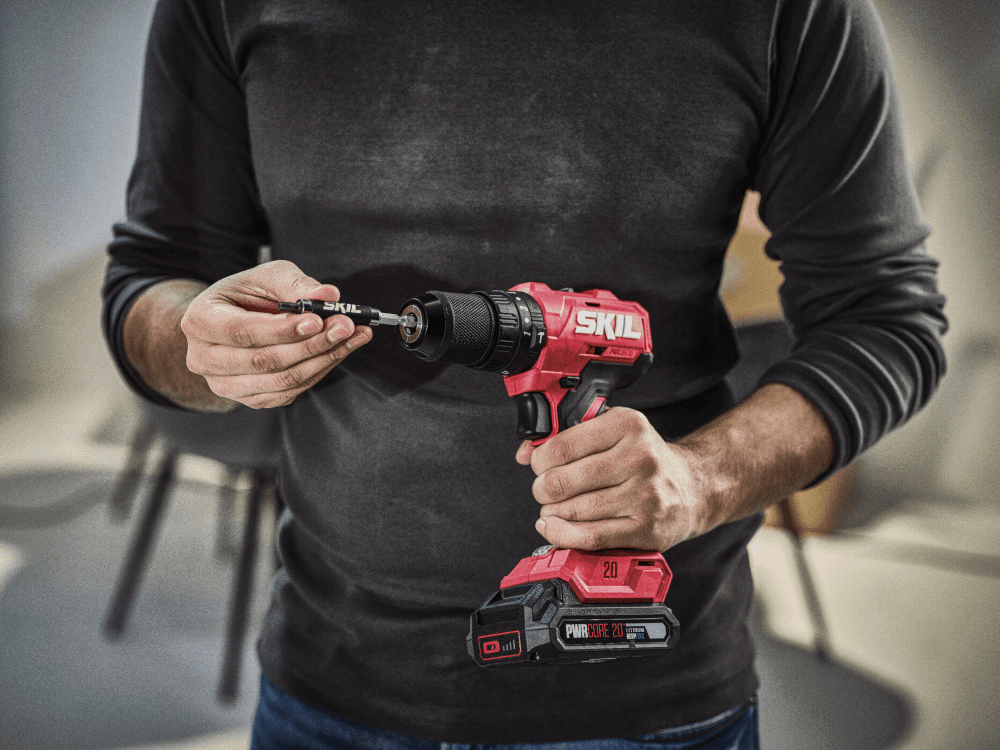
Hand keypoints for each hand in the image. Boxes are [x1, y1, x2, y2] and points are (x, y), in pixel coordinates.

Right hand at [181, 260, 372, 407]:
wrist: (232, 319)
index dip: (282, 329)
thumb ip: (295, 284)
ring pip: (282, 381)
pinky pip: (290, 391)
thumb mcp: (266, 277)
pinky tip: (340, 349)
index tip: (318, 319)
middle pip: (265, 361)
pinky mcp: (250, 398)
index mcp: (200, 321)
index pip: (242, 331)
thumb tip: (328, 296)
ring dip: (324, 359)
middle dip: (312, 344)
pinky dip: (320, 370)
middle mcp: (204, 359)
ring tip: (353, 336)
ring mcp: (225, 385)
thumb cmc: (247, 295)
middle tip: (346, 326)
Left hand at [514, 407, 710, 551]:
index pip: (562, 446)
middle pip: (562, 481)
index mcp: (628, 425)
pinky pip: (591, 537)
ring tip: (554, 508)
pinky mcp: (646, 529)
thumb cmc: (644, 458)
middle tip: (545, 490)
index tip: (539, 465)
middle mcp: (639, 458)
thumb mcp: (612, 431)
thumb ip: (568, 435)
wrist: (693, 487)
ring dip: (552, 513)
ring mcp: (645, 496)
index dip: (539, 460)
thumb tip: (526, 452)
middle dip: (542, 489)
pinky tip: (554, 527)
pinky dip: (563, 535)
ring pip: (573, 511)